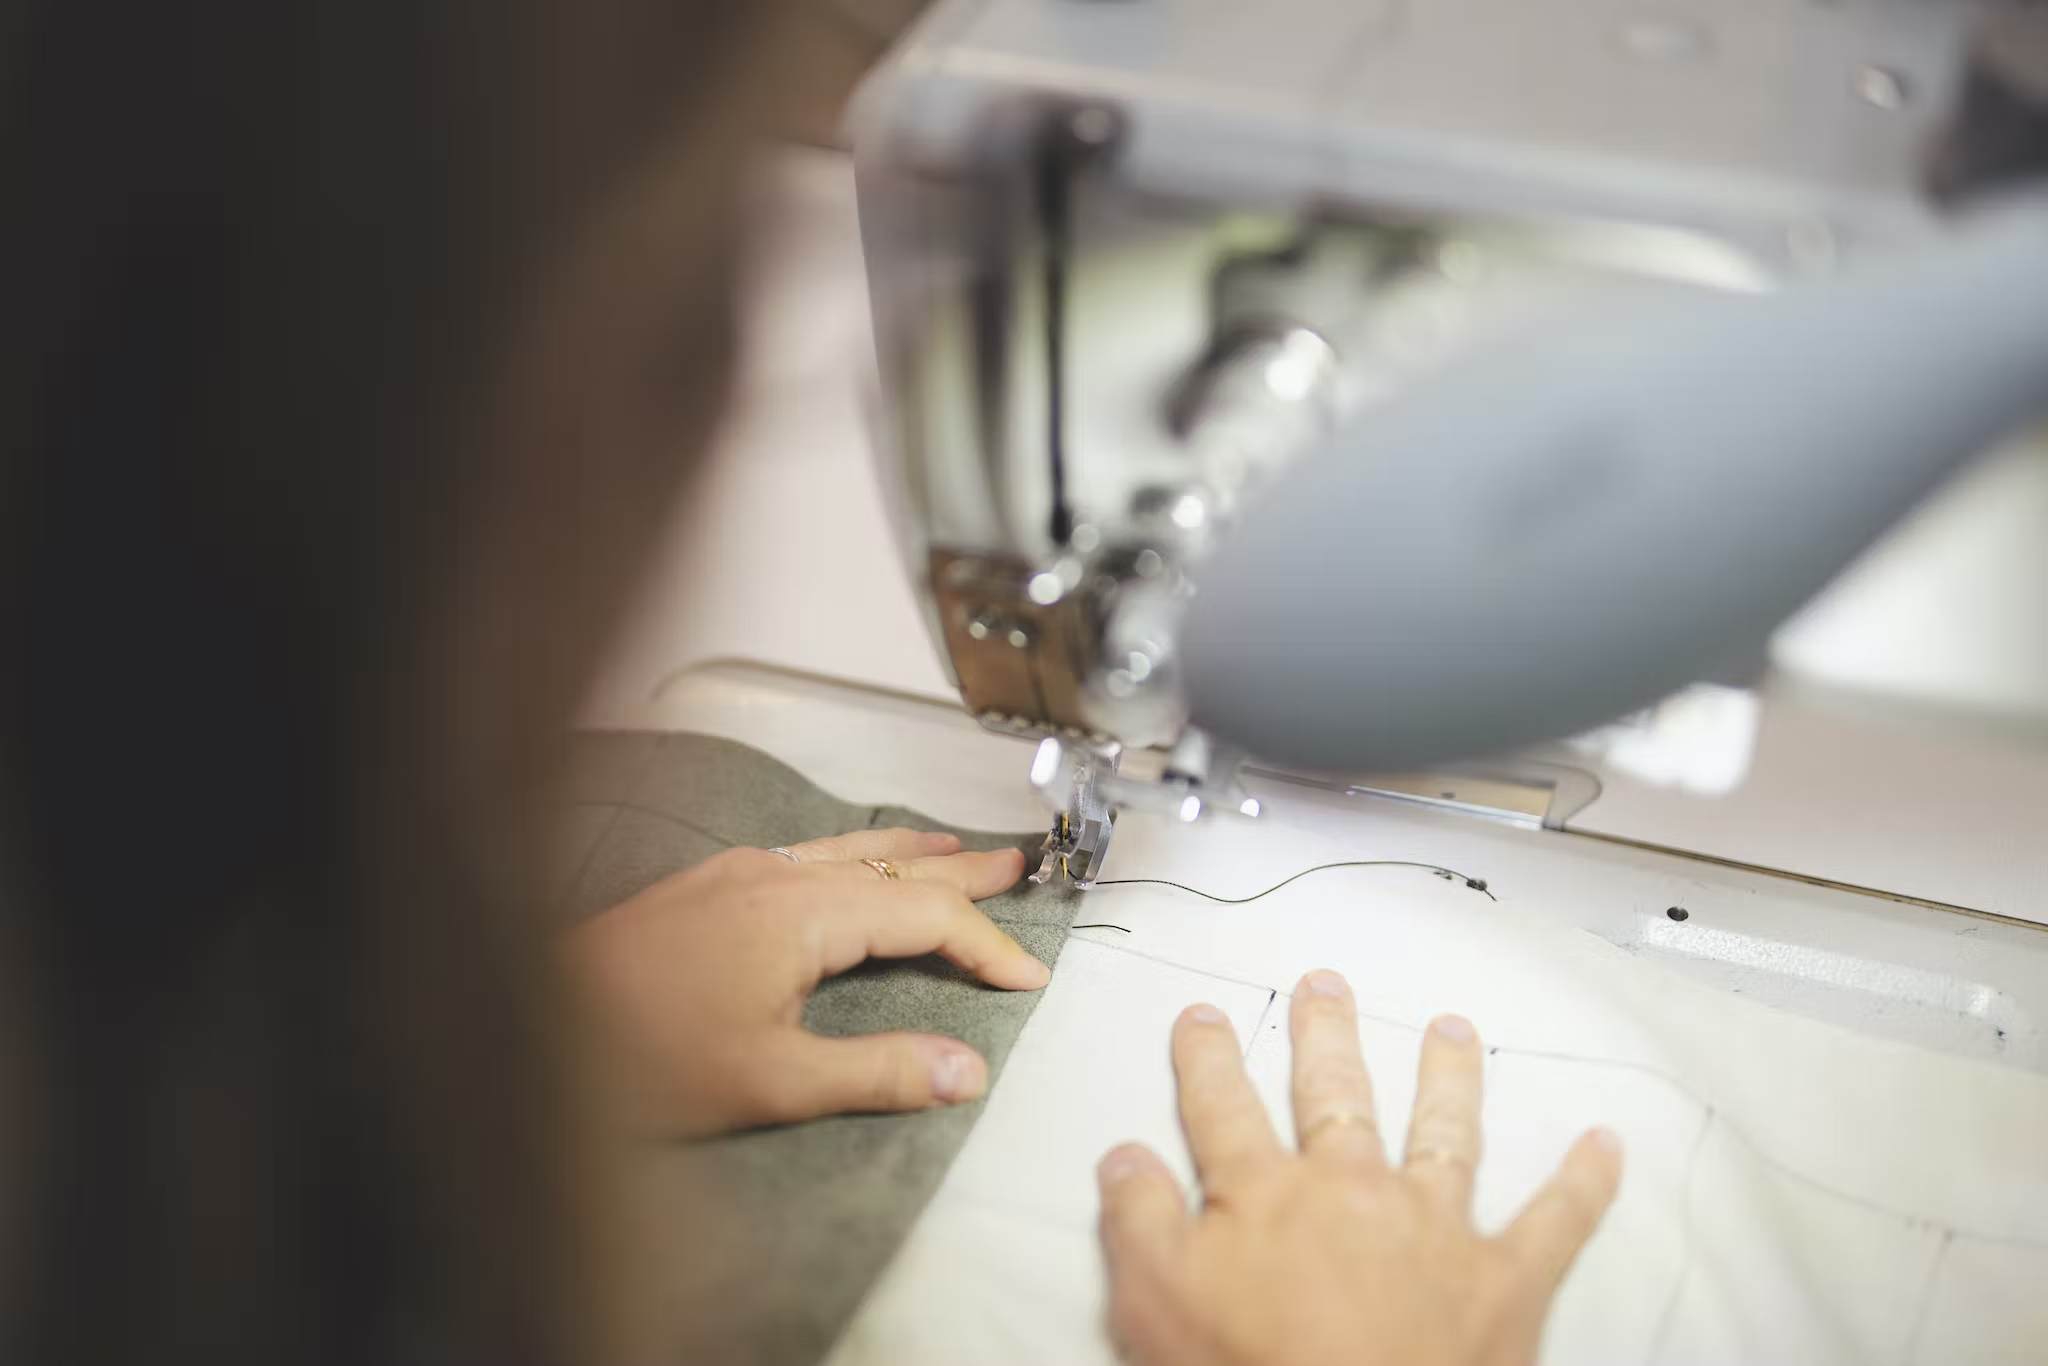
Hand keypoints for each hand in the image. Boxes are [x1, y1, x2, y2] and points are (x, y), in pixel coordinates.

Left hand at [568, 828, 1046, 1137]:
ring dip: (910, 856)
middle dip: (962, 874)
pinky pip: (806, 855)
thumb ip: (876, 1072)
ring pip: (848, 852)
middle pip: (894, 866)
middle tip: (1019, 867)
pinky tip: (850, 868)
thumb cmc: (641, 1060)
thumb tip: (967, 1070)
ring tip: (955, 852)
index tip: (1029, 979)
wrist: (527, 1028)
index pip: (926, 917)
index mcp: (803, 911)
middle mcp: (775, 875)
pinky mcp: (705, 887)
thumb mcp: (771, 1081)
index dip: (987, 945)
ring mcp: (736, 873)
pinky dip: (855, 858)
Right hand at [1097, 970, 1621, 1365]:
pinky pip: (1555, 1222)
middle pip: (1334, 1095)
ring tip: (1453, 1029)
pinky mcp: (1504, 1282)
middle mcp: (1354, 1190)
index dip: (1207, 1059)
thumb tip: (1124, 1157)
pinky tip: (1606, 1145)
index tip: (1202, 1018)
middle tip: (1325, 987)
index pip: (1224, 1108)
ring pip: (1444, 1131)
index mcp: (1268, 1195)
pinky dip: (1583, 1183)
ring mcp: (1435, 1229)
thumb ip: (1139, 1223)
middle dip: (1326, 1036)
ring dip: (1448, 1076)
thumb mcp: (1157, 1305)